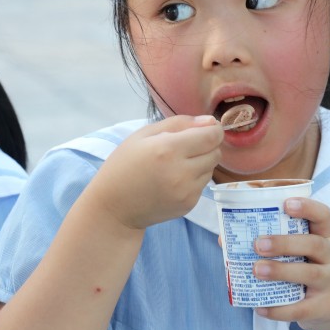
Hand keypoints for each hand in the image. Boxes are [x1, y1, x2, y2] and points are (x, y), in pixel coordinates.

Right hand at [88, 115, 222, 230]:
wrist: (114, 207)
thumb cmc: (124, 164)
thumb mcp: (144, 134)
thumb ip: (179, 123)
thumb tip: (210, 122)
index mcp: (168, 149)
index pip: (211, 136)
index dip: (213, 129)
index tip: (205, 129)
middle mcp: (181, 172)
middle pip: (216, 152)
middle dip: (206, 145)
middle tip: (186, 147)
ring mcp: (186, 191)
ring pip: (211, 168)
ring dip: (201, 163)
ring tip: (177, 165)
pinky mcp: (189, 205)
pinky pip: (203, 185)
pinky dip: (194, 179)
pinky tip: (174, 180)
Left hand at [252, 197, 329, 329]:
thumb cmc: (310, 271)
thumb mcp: (302, 254)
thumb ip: (273, 244)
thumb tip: (225, 239)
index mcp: (324, 237)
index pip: (323, 216)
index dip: (307, 207)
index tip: (286, 204)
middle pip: (314, 244)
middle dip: (285, 243)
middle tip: (258, 244)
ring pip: (310, 274)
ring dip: (281, 271)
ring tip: (257, 270)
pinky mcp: (324, 307)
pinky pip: (301, 309)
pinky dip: (279, 310)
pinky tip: (260, 308)